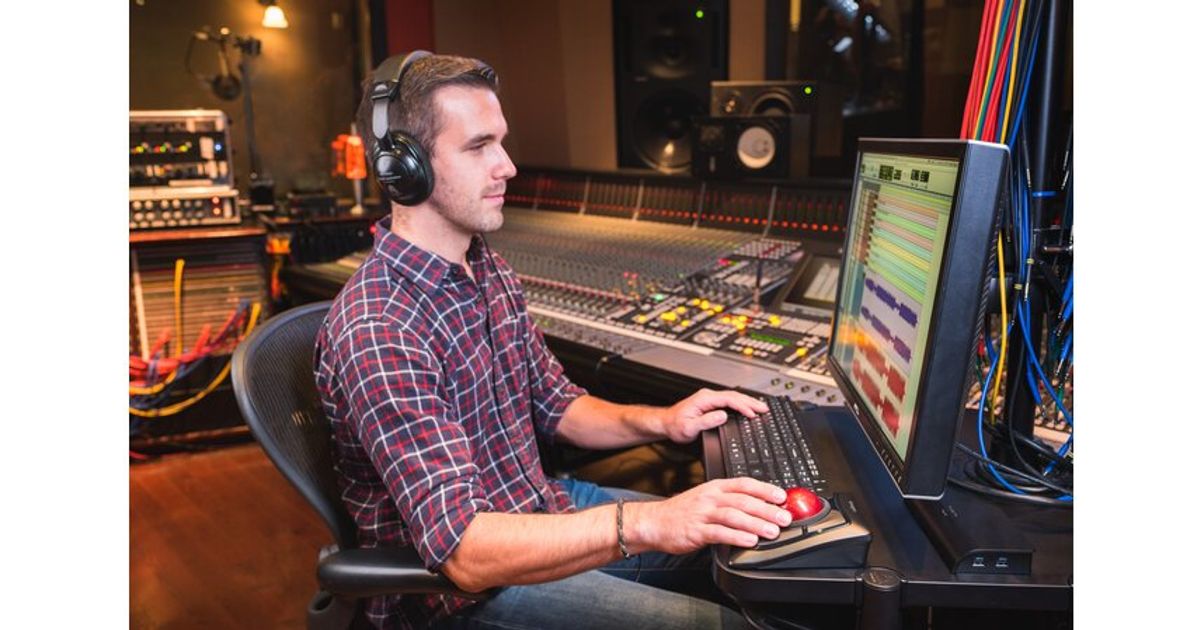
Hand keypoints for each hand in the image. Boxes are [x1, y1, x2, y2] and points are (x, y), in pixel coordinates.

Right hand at [625, 478, 793, 554]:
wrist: (654, 521)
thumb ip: (729, 501)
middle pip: (743, 500)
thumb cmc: (682, 512)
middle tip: (784, 517)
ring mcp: (702, 514)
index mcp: (715, 487)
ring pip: (733, 515)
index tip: (781, 496)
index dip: (765, 489)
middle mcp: (710, 498)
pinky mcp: (696, 531)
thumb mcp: (706, 498)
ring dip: (756, 523)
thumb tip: (757, 507)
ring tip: (772, 531)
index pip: (744, 484)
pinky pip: (719, 533)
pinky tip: (749, 541)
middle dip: (766, 509)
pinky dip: (736, 536)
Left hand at [660, 388, 768, 442]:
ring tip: (761, 408)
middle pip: (734, 396)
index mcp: (704, 399)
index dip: (742, 406)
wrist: (666, 424)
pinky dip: (741, 404)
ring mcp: (710, 399)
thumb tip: (723, 416)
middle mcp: (708, 396)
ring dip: (748, 402)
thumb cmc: (675, 425)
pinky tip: (747, 408)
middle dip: (751, 402)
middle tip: (764, 408)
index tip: (752, 413)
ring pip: (733, 397)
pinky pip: (730, 402)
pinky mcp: (711, 403)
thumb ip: (706, 421)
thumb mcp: (689, 427)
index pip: (729, 399)